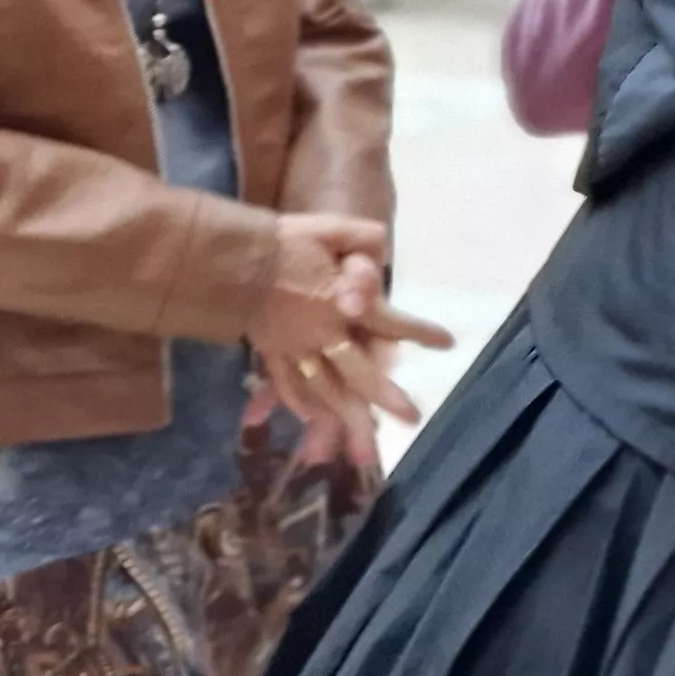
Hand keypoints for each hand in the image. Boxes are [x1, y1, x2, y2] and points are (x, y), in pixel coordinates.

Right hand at [251, 213, 454, 469]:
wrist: (227, 254)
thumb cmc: (284, 240)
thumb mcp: (330, 228)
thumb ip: (362, 240)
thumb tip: (378, 261)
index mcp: (338, 303)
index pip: (389, 321)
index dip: (419, 332)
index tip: (447, 343)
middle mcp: (319, 334)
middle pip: (357, 373)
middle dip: (384, 397)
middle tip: (412, 420)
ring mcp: (292, 348)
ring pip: (323, 390)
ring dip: (344, 418)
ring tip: (365, 447)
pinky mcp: (270, 352)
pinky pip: (286, 384)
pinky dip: (298, 403)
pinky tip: (311, 419)